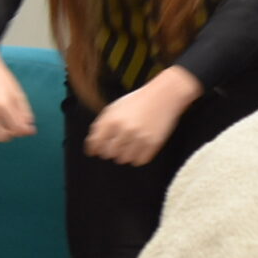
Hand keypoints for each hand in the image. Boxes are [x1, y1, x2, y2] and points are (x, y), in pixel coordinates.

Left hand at [84, 67, 202, 166]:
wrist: (164, 95)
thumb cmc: (138, 101)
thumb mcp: (115, 108)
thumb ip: (101, 125)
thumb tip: (92, 146)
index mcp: (112, 119)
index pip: (96, 143)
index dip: (95, 148)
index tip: (97, 150)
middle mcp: (124, 129)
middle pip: (109, 153)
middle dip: (111, 150)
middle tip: (118, 143)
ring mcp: (139, 137)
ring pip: (124, 159)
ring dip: (125, 154)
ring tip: (130, 144)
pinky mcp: (153, 144)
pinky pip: (140, 161)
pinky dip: (138, 157)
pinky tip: (140, 147)